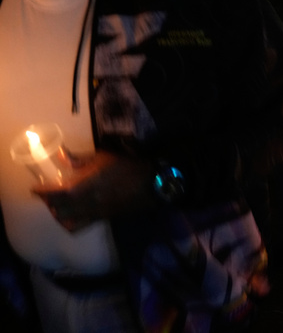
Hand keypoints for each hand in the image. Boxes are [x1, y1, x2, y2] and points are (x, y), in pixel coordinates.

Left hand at [33, 151, 153, 232]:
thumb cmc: (126, 167)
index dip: (41, 192)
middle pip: (57, 209)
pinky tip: (72, 215)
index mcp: (83, 187)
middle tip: (46, 195)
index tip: (34, 189)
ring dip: (58, 215)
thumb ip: (80, 159)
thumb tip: (62, 156)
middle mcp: (84, 203)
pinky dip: (70, 224)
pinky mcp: (101, 219)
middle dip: (48, 203)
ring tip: (57, 206)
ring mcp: (92, 213)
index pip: (54, 194)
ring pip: (66, 221)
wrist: (149, 184)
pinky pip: (79, 227)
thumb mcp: (102, 158)